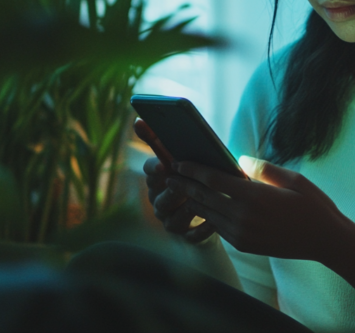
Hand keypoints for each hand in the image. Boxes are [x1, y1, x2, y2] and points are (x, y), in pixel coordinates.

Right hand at [136, 119, 215, 242]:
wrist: (204, 210)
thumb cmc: (194, 176)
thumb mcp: (184, 157)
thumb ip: (166, 141)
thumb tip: (140, 119)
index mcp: (157, 178)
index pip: (149, 170)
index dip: (154, 168)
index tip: (163, 165)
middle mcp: (158, 199)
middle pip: (160, 194)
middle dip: (173, 187)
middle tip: (184, 183)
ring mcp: (170, 219)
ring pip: (173, 215)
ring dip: (186, 208)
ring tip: (199, 202)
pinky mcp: (184, 235)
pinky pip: (191, 235)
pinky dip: (201, 229)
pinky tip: (213, 223)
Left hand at [168, 157, 352, 261]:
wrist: (326, 242)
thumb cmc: (313, 205)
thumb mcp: (293, 179)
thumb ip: (262, 168)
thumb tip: (238, 160)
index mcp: (254, 196)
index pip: (213, 179)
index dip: (193, 169)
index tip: (178, 161)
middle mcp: (243, 216)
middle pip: (204, 197)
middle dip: (183, 185)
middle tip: (167, 174)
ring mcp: (242, 234)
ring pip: (207, 214)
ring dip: (191, 201)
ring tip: (177, 190)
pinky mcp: (244, 245)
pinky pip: (218, 227)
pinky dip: (206, 215)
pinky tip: (200, 207)